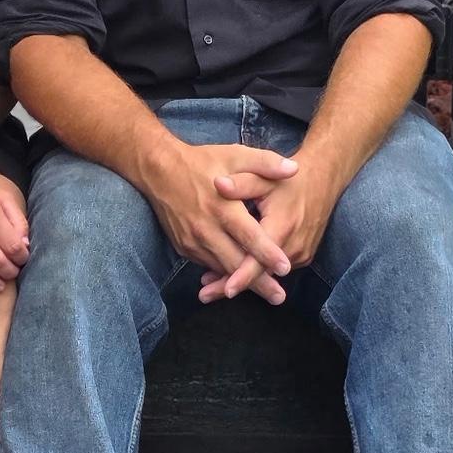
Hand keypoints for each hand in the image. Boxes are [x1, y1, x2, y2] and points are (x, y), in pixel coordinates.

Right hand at [142, 142, 298, 305]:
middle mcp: (206, 228)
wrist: (158, 170)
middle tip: (280, 297)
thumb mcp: (234, 155)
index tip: (286, 267)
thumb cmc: (201, 162)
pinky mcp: (184, 246)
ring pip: (220, 268)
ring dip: (241, 284)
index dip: (267, 253)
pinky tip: (239, 282)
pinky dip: (224, 274)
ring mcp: (193, 240)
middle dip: (258, 283)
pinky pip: (208, 264)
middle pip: (235, 261)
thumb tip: (294, 170)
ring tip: (266, 294)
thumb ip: (265, 163)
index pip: (248, 235)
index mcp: (222, 206)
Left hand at [199, 159, 341, 303]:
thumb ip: (241, 183)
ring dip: (242, 279)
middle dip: (232, 284)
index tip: (227, 290)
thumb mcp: (264, 177)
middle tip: (205, 295)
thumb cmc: (289, 179)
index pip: (261, 259)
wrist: (322, 180)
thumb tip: (217, 183)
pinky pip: (275, 269)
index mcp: (283, 226)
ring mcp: (300, 253)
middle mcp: (294, 245)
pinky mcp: (302, 255)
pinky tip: (231, 272)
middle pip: (261, 274)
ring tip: (210, 285)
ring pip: (267, 273)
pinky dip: (256, 271)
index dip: (244, 276)